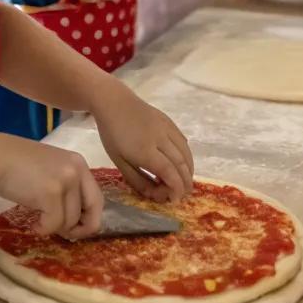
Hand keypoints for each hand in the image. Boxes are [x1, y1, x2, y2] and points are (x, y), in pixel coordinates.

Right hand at [0, 137, 103, 238]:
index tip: (76, 228)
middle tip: (64, 235)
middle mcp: (77, 170)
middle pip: (93, 210)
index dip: (89, 217)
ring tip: (39, 222)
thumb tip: (73, 220)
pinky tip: (33, 225)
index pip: (97, 197)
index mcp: (79, 163)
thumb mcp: (50, 170)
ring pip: (70, 221)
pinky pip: (53, 224)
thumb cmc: (16, 165)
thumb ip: (66, 187)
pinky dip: (43, 229)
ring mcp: (65, 181)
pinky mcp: (51, 194)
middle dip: (81, 229)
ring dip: (55, 228)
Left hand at [91, 80, 193, 202]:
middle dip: (185, 182)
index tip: (175, 199)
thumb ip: (138, 180)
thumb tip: (155, 193)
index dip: (175, 187)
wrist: (115, 103)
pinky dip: (187, 156)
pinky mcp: (169, 122)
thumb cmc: (112, 135)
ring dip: (189, 170)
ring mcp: (167, 128)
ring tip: (185, 182)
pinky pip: (183, 141)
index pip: (168, 172)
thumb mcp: (119, 162)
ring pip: (186, 152)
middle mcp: (160, 139)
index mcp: (144, 150)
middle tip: (182, 195)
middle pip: (181, 163)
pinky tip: (183, 164)